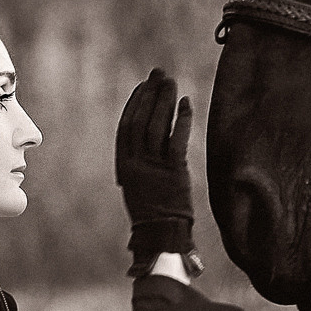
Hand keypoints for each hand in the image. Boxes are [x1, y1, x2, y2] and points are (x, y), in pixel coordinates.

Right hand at [115, 68, 193, 263]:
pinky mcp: (173, 171)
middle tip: (159, 75)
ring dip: (164, 101)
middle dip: (150, 94)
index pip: (126, 126)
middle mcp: (136, 163)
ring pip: (157, 126)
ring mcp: (154, 167)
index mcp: (124, 166)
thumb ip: (141, 161)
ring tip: (171, 83)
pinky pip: (177, 139)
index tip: (143, 86)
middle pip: (141, 120)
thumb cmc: (154, 212)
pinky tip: (186, 103)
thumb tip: (152, 135)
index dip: (135, 103)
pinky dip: (182, 119)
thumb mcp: (139, 185)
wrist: (162, 235)